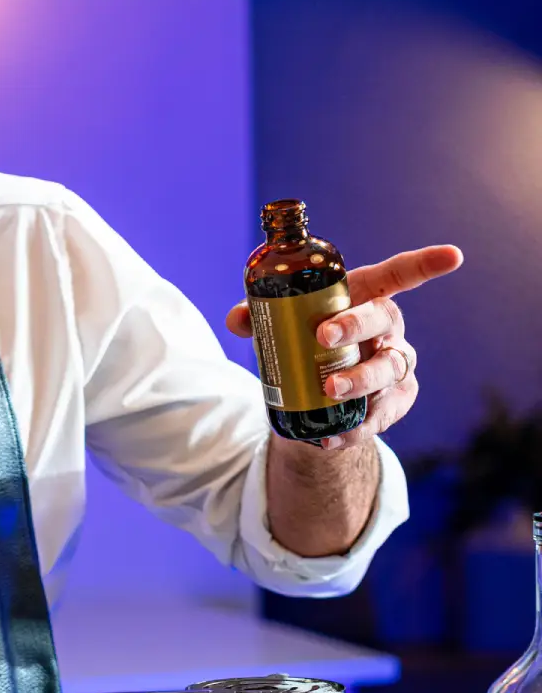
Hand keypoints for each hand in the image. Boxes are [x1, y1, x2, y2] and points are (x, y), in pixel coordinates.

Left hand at [226, 244, 462, 448]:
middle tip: (324, 337)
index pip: (399, 276)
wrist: (316, 396)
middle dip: (356, 325)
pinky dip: (355, 427)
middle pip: (384, 320)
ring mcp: (395, 365)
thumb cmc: (304, 343)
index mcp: (364, 298)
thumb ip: (257, 318)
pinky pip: (380, 414)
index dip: (426, 265)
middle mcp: (388, 329)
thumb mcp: (279, 327)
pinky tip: (330, 437)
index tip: (452, 256)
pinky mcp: (395, 402)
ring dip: (359, 380)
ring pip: (388, 369)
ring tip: (329, 391)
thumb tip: (239, 319)